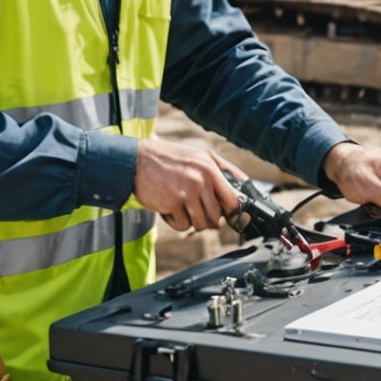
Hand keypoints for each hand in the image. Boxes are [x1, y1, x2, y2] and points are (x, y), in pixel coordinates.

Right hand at [134, 138, 249, 231]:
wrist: (137, 160)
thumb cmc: (170, 158)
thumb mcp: (200, 154)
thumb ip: (223, 169)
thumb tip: (244, 186)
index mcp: (210, 168)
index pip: (233, 200)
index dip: (232, 212)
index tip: (227, 216)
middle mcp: (201, 180)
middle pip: (216, 217)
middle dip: (208, 219)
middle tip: (197, 211)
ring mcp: (186, 193)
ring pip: (201, 224)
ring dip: (192, 221)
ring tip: (182, 207)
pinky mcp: (171, 204)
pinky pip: (182, 225)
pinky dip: (176, 221)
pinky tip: (169, 207)